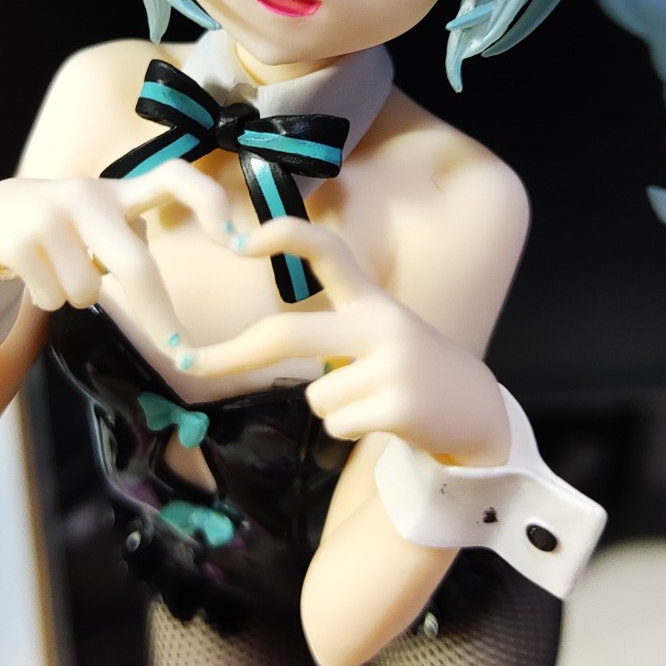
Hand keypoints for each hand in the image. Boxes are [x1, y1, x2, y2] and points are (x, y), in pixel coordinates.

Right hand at [0, 163, 232, 342]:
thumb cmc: (56, 227)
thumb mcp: (96, 218)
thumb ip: (132, 234)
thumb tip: (161, 276)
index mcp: (118, 190)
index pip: (175, 177)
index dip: (210, 203)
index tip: (238, 242)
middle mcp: (90, 195)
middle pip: (136, 266)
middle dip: (160, 318)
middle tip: (181, 355)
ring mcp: (53, 214)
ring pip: (87, 293)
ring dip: (75, 298)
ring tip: (55, 272)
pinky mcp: (19, 236)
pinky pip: (52, 297)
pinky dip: (46, 298)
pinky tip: (31, 273)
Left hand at [187, 218, 510, 464]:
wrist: (476, 412)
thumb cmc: (409, 371)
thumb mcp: (379, 334)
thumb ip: (332, 330)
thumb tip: (259, 347)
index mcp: (371, 300)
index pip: (328, 252)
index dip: (286, 236)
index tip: (241, 239)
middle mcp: (381, 323)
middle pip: (290, 334)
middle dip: (232, 353)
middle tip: (188, 363)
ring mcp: (392, 363)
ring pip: (315, 394)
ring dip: (331, 407)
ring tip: (372, 400)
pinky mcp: (399, 404)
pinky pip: (335, 424)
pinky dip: (349, 430)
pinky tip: (384, 419)